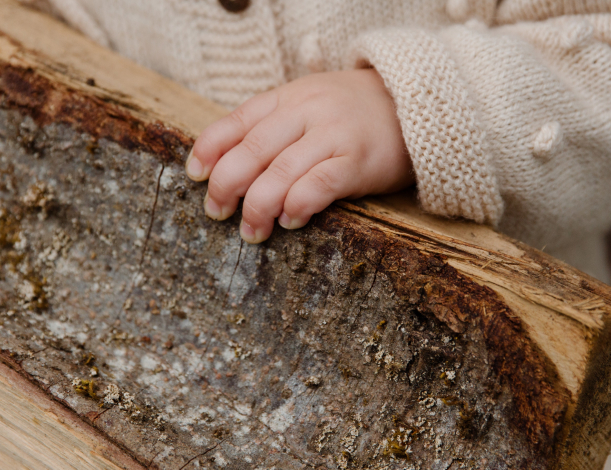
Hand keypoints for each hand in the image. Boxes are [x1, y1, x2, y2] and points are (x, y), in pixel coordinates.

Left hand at [186, 69, 412, 242]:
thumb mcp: (309, 105)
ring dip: (258, 205)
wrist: (416, 103)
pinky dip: (298, 204)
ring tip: (250, 231)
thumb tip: (228, 165)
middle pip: (253, 149)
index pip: (238, 120)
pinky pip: (320, 183)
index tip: (195, 175)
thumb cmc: (353, 114)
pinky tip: (289, 221)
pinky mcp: (358, 160)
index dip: (210, 148)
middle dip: (227, 183)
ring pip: (282, 170)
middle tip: (216, 212)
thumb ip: (274, 126)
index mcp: (288, 97)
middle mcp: (307, 112)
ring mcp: (333, 134)